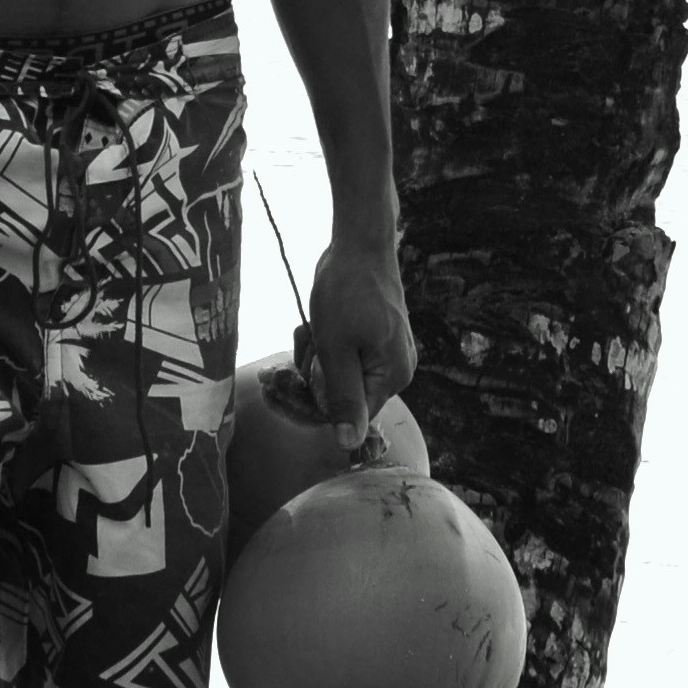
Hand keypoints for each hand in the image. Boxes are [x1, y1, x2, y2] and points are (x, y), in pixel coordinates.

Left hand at [292, 234, 416, 445]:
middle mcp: (396, 369)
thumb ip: (342, 398)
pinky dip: (323, 343)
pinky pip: (341, 356)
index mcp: (393, 376)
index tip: (291, 379)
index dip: (316, 401)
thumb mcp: (336, 348)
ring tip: (312, 328)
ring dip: (315, 355)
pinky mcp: (373, 337)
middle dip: (315, 372)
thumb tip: (350, 445)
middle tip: (307, 341)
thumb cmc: (348, 291)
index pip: (350, 416)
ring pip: (336, 374)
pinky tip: (316, 324)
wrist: (358, 242)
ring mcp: (385, 352)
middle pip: (342, 395)